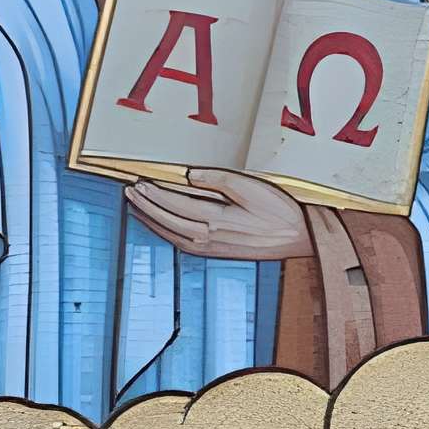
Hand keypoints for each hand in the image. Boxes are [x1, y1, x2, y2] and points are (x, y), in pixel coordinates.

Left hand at [125, 169, 313, 261]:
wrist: (299, 238)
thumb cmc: (279, 212)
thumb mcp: (251, 188)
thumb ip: (219, 180)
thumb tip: (190, 175)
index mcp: (216, 220)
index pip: (175, 204)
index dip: (154, 194)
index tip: (139, 183)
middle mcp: (209, 238)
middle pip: (167, 220)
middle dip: (146, 206)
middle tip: (129, 192)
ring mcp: (212, 248)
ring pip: (171, 234)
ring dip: (151, 221)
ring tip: (136, 207)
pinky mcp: (217, 253)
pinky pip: (182, 244)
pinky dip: (166, 233)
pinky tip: (160, 226)